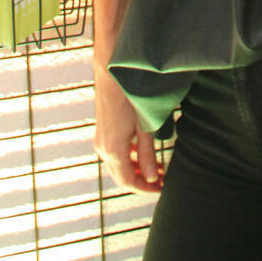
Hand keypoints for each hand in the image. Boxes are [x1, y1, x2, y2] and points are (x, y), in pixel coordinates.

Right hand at [94, 68, 163, 193]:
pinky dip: (128, 158)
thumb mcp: (144, 126)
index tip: (160, 188)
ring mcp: (100, 140)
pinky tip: (141, 152)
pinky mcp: (101, 131)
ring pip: (117, 165)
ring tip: (155, 167)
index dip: (144, 189)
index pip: (128, 181)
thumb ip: (147, 154)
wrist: (111, 72)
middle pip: (121, 176)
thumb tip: (152, 177)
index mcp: (114, 150)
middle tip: (161, 179)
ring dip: (135, 169)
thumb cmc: (130, 95)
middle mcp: (103, 149)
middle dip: (142, 180)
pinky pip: (114, 153)